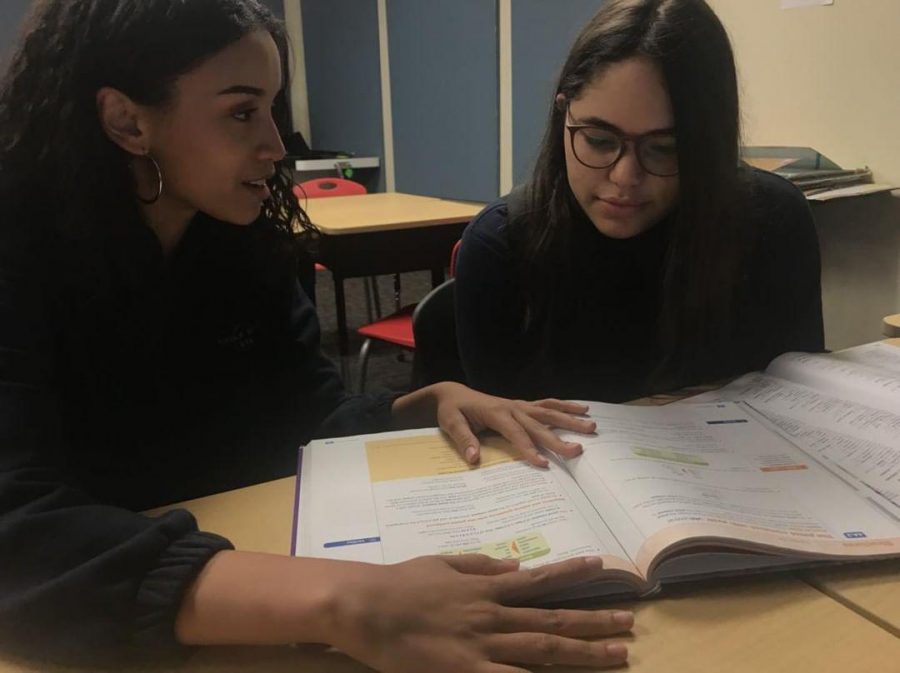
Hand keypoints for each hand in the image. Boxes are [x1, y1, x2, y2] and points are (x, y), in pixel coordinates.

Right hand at [328, 554, 631, 672]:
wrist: (367, 606)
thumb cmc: (399, 583)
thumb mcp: (441, 562)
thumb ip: (479, 564)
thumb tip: (514, 565)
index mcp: (485, 588)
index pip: (538, 579)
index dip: (571, 573)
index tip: (602, 566)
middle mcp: (492, 615)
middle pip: (553, 619)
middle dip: (594, 622)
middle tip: (629, 623)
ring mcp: (483, 646)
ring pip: (543, 650)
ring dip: (584, 652)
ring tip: (619, 653)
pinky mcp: (467, 672)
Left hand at [429, 382, 595, 466]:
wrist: (454, 394)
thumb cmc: (452, 411)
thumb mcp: (451, 424)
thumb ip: (464, 440)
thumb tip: (474, 458)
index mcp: (496, 413)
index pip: (515, 434)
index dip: (529, 449)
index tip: (543, 464)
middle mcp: (511, 408)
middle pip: (538, 425)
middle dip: (558, 439)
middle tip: (578, 450)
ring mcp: (519, 406)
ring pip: (548, 412)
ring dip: (570, 419)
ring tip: (591, 425)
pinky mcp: (522, 406)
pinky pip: (546, 405)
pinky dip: (564, 406)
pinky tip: (582, 408)